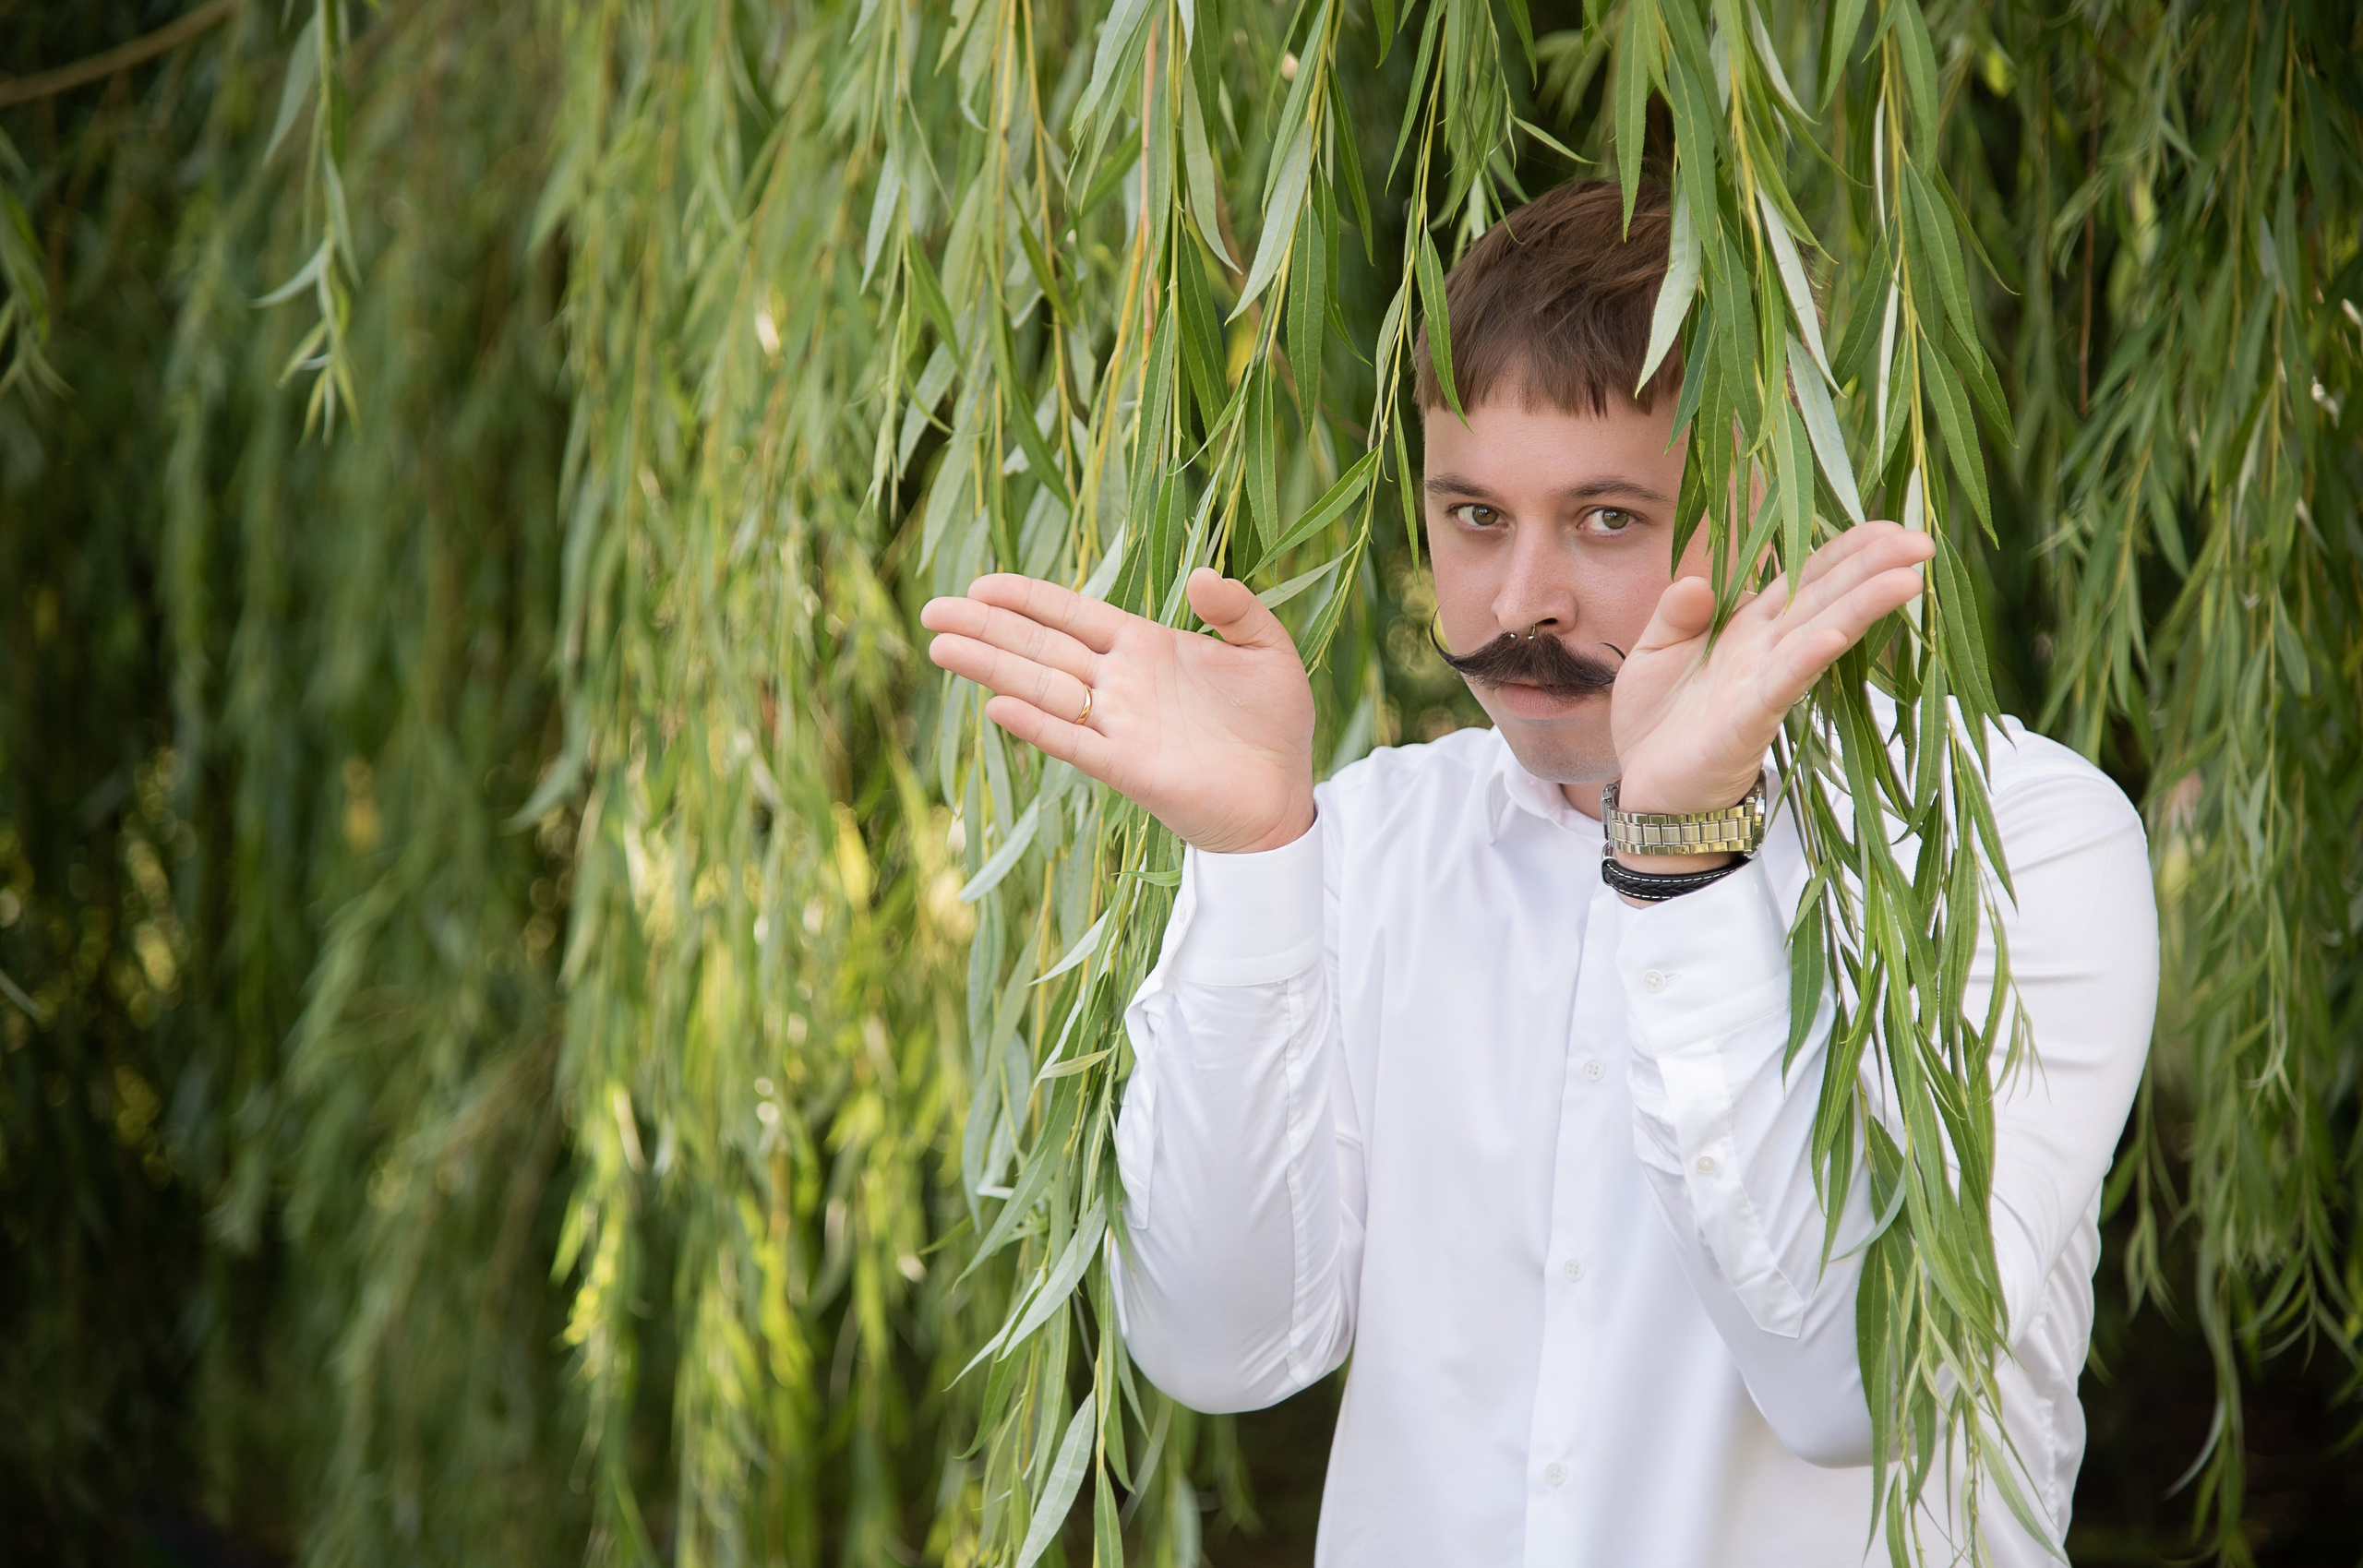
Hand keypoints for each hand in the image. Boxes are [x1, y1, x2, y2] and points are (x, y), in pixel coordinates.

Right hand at [921, 567, 1317, 855]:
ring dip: (993, 668)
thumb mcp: (1269, 652)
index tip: (980, 584)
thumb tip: (1201, 575)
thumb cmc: (1275, 727)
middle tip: (932, 610)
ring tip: (941, 647)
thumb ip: (1237, 610)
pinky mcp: (1129, 767)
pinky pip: (1073, 742)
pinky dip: (1038, 725)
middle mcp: (1121, 683)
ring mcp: (1120, 725)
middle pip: (1041, 647)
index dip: (1028, 598)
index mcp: (1146, 647)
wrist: (1284, 800)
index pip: (1073, 614)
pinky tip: (997, 707)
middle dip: (987, 627)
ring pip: (1043, 688)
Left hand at [1610, 521, 1934, 852]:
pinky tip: (1832, 637)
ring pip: (1818, 636)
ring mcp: (1761, 685)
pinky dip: (1805, 660)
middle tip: (1923, 542)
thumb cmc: (1657, 720)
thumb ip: (1675, 612)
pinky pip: (1780, 685)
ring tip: (1905, 580)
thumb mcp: (1654, 651)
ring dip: (1859, 608)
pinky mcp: (1746, 721)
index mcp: (1747, 626)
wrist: (1647, 788)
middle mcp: (1765, 650)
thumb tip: (1698, 581)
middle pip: (1826, 599)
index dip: (1845, 551)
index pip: (1805, 578)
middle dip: (1873, 569)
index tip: (1888, 526)